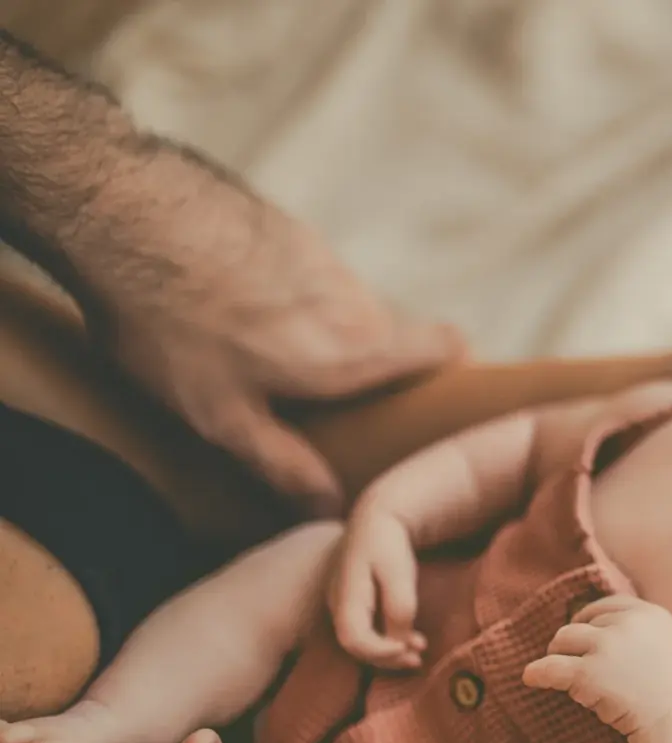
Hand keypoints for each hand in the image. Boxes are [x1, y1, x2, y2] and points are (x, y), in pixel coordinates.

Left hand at [88, 152, 465, 516]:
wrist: (120, 208)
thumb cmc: (173, 323)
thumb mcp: (220, 417)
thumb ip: (283, 465)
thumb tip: (331, 509)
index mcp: (356, 347)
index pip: (447, 346)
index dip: (455, 370)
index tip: (435, 399)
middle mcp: (354, 295)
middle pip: (391, 334)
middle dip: (371, 369)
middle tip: (328, 405)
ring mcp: (319, 252)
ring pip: (345, 305)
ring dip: (323, 333)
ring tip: (262, 361)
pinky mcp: (282, 225)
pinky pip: (306, 275)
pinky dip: (286, 298)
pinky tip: (228, 312)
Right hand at [327, 507, 425, 669]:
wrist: (376, 517)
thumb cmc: (388, 542)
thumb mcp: (400, 572)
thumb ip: (399, 608)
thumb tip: (399, 641)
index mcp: (345, 596)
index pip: (354, 638)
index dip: (380, 652)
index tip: (408, 649)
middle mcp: (337, 604)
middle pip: (356, 645)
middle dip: (387, 658)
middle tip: (417, 658)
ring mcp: (342, 605)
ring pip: (361, 640)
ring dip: (389, 651)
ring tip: (418, 653)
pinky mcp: (352, 604)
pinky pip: (365, 630)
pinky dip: (386, 640)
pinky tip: (410, 640)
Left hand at [522, 595, 671, 739]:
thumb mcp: (664, 647)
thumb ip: (636, 631)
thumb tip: (589, 624)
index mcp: (650, 614)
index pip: (607, 605)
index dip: (589, 620)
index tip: (583, 636)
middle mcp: (629, 624)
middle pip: (582, 623)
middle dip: (577, 645)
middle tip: (579, 668)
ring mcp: (609, 646)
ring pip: (562, 640)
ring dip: (561, 658)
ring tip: (569, 680)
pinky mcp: (590, 673)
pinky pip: (550, 668)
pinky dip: (537, 673)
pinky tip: (530, 678)